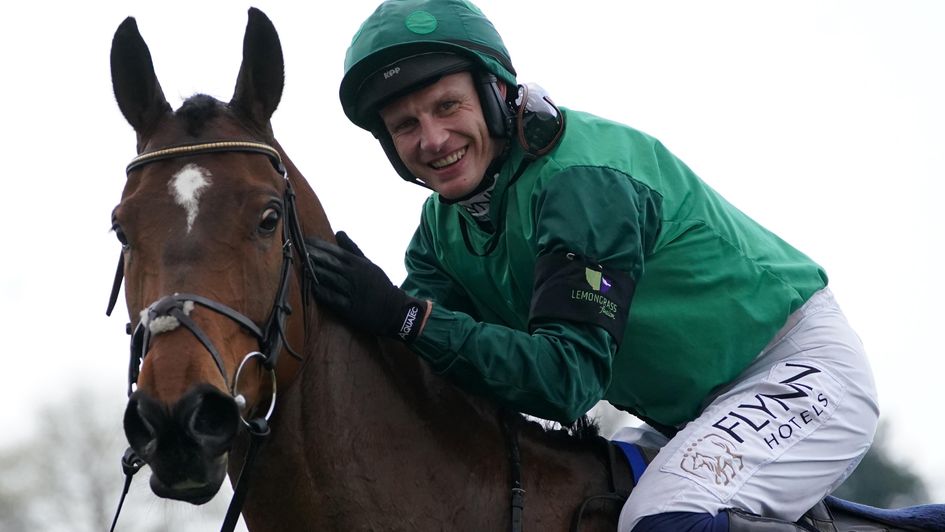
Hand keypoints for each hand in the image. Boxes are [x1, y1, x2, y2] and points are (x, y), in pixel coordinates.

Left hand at [305, 231, 426, 341]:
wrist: (394, 310)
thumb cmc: (379, 286)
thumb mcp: (369, 264)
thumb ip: (352, 249)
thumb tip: (339, 232)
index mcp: (359, 265)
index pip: (336, 252)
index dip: (320, 246)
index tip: (305, 241)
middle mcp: (355, 276)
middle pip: (331, 263)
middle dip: (313, 255)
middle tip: (297, 249)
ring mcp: (353, 292)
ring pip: (330, 278)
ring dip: (315, 271)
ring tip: (301, 264)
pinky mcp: (350, 309)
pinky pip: (334, 299)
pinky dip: (322, 292)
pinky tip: (311, 287)